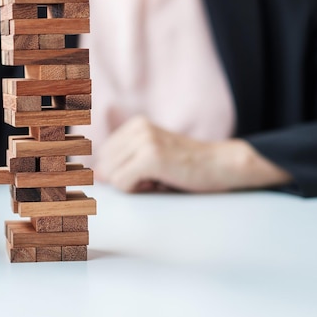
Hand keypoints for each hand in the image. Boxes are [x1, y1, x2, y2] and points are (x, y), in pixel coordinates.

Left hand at [95, 115, 290, 192]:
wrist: (222, 166)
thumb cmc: (187, 168)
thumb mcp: (152, 157)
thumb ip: (124, 162)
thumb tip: (94, 175)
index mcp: (135, 125)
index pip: (103, 158)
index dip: (122, 174)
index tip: (147, 174)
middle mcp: (138, 128)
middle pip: (104, 167)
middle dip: (125, 180)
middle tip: (154, 179)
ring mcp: (145, 140)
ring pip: (111, 175)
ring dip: (132, 186)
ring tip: (158, 179)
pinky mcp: (151, 156)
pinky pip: (123, 183)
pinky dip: (137, 190)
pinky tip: (160, 183)